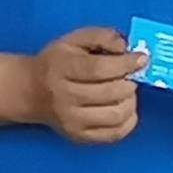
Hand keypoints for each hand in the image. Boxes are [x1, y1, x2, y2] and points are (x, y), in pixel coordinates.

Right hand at [23, 26, 145, 144]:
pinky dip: (128, 120)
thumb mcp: (73, 40)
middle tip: (131, 75)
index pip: (98, 69)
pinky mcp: (79, 136)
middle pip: (110, 92)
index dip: (125, 64)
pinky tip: (124, 108)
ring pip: (116, 114)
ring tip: (126, 91)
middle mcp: (63, 97)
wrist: (30, 90)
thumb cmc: (56, 62)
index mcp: (60, 68)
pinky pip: (115, 134)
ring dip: (130, 101)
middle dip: (130, 82)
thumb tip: (126, 47)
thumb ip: (101, 36)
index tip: (141, 59)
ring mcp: (71, 120)